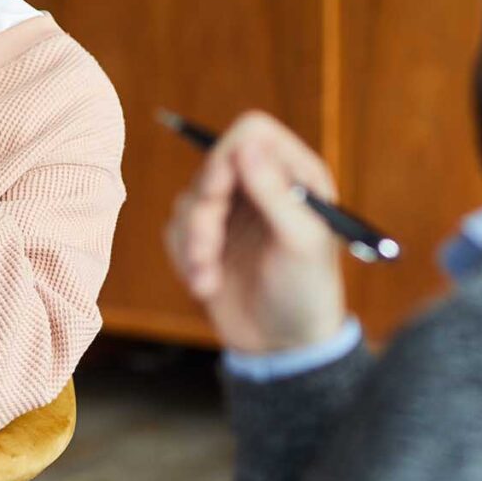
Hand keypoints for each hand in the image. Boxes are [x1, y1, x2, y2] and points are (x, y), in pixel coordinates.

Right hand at [164, 111, 347, 354]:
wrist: (282, 347)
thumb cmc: (306, 292)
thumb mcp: (300, 242)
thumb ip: (275, 190)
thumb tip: (246, 142)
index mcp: (294, 176)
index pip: (251, 133)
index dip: (227, 154)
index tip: (217, 189)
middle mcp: (259, 186)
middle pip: (210, 167)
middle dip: (205, 213)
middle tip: (208, 249)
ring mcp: (230, 212)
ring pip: (188, 201)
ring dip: (194, 244)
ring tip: (209, 279)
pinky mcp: (205, 238)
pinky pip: (175, 231)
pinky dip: (186, 260)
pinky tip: (207, 286)